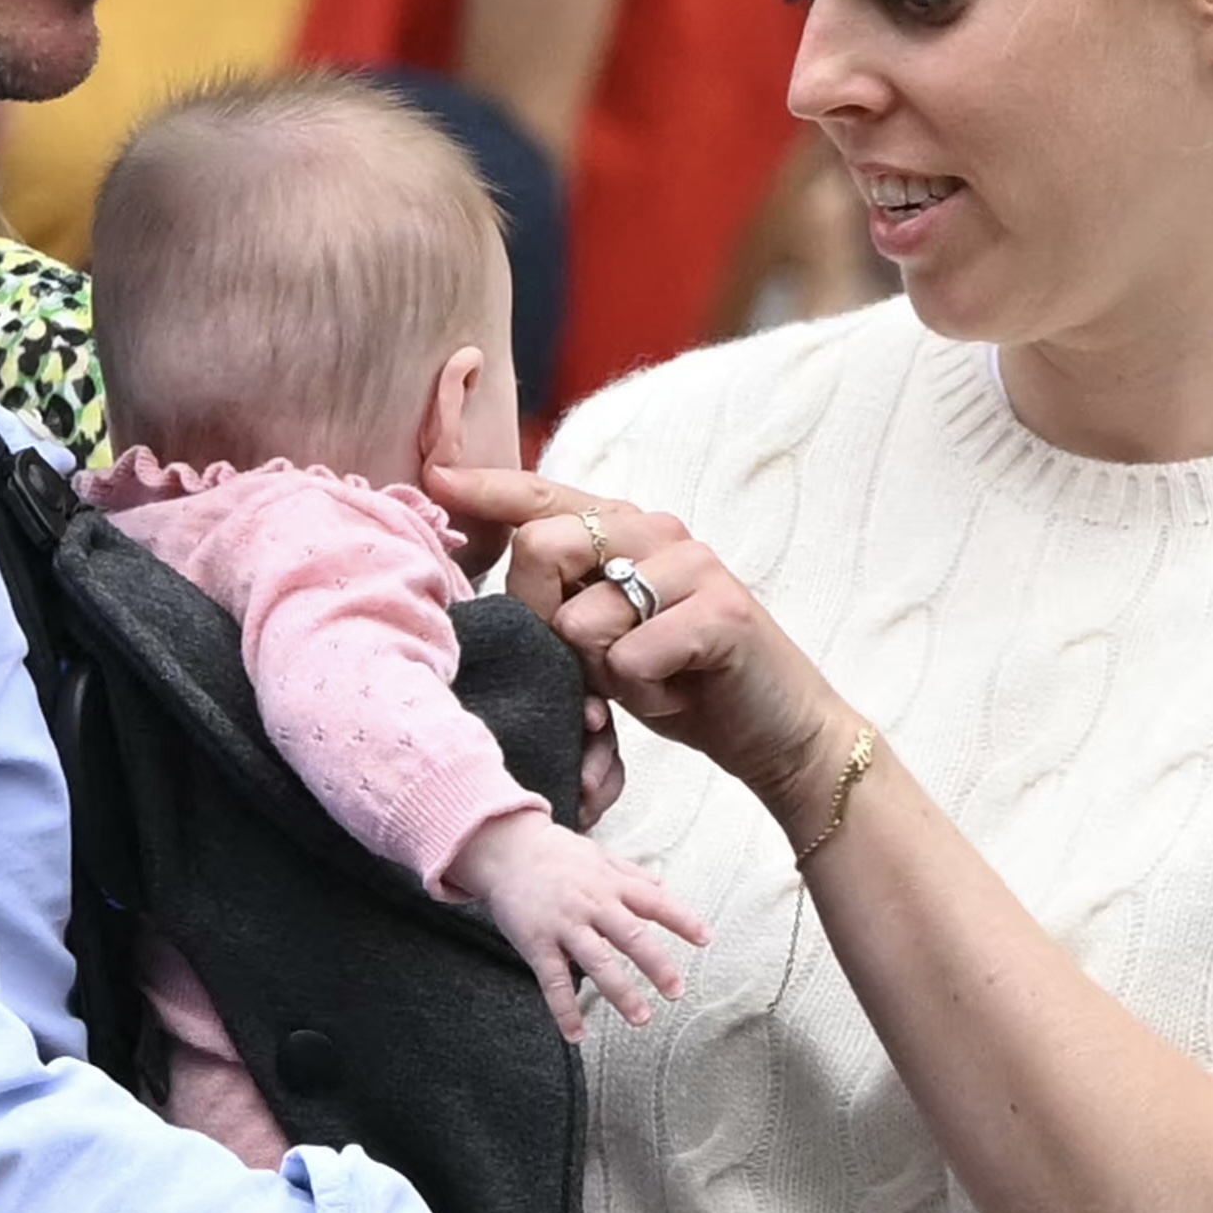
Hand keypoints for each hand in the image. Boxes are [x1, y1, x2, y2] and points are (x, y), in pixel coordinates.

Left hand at [427, 465, 857, 840]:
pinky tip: (677, 692)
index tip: (435, 479)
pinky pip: (630, 658)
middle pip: (542, 546)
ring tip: (646, 679)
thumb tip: (494, 585)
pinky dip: (643, 694)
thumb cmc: (680, 682)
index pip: (539, 495)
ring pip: (582, 619)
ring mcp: (693, 565)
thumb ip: (559, 601)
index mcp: (623, 529)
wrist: (777, 732)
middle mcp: (656, 531)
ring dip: (601, 672)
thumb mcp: (603, 638)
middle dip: (538, 618)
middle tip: (584, 659)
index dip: (484, 489)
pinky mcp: (721, 611)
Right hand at [446, 808, 706, 1039]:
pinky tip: (577, 1034)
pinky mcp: (536, 943)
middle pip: (631, 937)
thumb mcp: (598, 855)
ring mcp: (564, 925)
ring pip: (597, 963)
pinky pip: (553, 982)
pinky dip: (564, 1010)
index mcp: (610, 884)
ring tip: (641, 1019)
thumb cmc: (554, 853)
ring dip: (620, 993)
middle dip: (657, 966)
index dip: (682, 920)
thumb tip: (662, 886)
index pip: (655, 902)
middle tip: (676, 992)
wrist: (504, 849)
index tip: (705, 939)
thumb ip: (630, 873)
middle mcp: (592, 904)